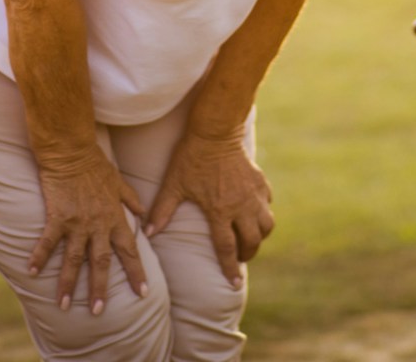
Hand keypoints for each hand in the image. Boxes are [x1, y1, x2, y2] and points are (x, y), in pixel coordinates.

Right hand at [29, 148, 147, 314]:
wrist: (71, 150)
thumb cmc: (95, 164)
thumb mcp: (119, 182)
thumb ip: (132, 201)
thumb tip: (144, 216)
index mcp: (115, 218)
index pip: (129, 250)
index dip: (136, 272)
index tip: (143, 293)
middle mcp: (98, 224)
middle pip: (101, 262)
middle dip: (99, 288)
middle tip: (97, 312)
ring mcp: (77, 222)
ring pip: (73, 258)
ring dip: (67, 283)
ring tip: (62, 305)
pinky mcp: (57, 216)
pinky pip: (48, 241)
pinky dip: (39, 256)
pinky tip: (31, 272)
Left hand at [146, 129, 273, 286]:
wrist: (215, 131)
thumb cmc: (191, 157)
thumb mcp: (173, 184)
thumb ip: (162, 210)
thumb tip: (147, 234)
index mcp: (219, 211)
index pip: (227, 248)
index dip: (230, 268)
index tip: (234, 284)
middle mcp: (241, 206)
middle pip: (252, 241)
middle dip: (248, 254)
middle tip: (241, 259)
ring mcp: (253, 193)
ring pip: (267, 225)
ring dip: (260, 236)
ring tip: (250, 238)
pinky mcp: (260, 181)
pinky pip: (268, 203)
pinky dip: (263, 212)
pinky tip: (254, 212)